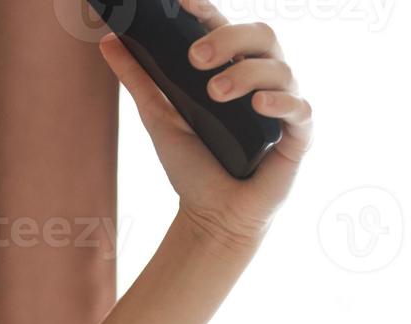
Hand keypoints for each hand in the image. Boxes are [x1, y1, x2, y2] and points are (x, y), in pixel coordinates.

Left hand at [99, 0, 313, 251]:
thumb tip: (109, 40)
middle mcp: (261, 79)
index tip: (182, 2)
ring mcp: (282, 106)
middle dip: (228, 38)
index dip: (207, 11)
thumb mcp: (158, 116)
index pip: (225, 26)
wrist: (211, 216)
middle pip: (261, 35)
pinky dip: (280, 101)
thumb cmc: (192, 165)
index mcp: (232, 67)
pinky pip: (301, 108)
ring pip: (280, 67)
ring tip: (215, 94)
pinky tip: (259, 104)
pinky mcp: (297, 136)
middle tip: (195, 58)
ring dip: (246, 74)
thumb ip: (138, 77)